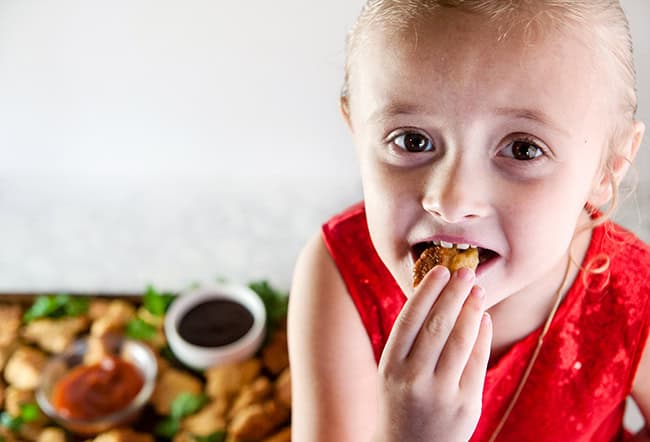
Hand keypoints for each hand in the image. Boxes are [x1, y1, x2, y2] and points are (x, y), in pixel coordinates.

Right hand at [374, 266, 491, 441]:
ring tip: (477, 290)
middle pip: (437, 325)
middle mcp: (413, 379)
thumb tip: (437, 297)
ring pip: (461, 340)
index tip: (440, 270)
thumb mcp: (392, 373)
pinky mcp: (466, 405)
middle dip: (453, 293)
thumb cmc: (402, 402)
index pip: (410, 319)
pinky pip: (477, 361)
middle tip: (465, 271)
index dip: (427, 291)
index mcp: (390, 367)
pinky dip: (482, 335)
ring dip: (472, 309)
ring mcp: (441, 393)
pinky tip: (484, 318)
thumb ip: (409, 341)